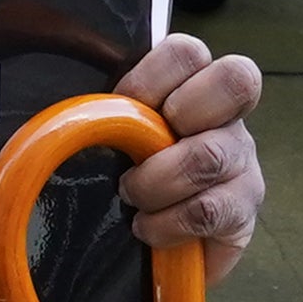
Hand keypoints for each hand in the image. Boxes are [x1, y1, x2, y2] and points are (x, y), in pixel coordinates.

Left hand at [107, 32, 262, 279]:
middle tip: (141, 151)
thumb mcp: (110, 139)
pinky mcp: (244, 211)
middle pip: (235, 81)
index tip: (119, 105)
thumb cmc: (125, 178)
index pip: (189, 52)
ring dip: (157, 181)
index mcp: (193, 84)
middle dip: (179, 113)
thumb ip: (102, 115)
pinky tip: (148, 229)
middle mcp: (228, 116)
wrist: (152, 249)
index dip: (151, 76)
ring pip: (211, 154)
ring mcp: (242, 161)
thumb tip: (58, 117)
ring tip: (132, 198)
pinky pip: (208, 210)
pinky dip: (167, 223)